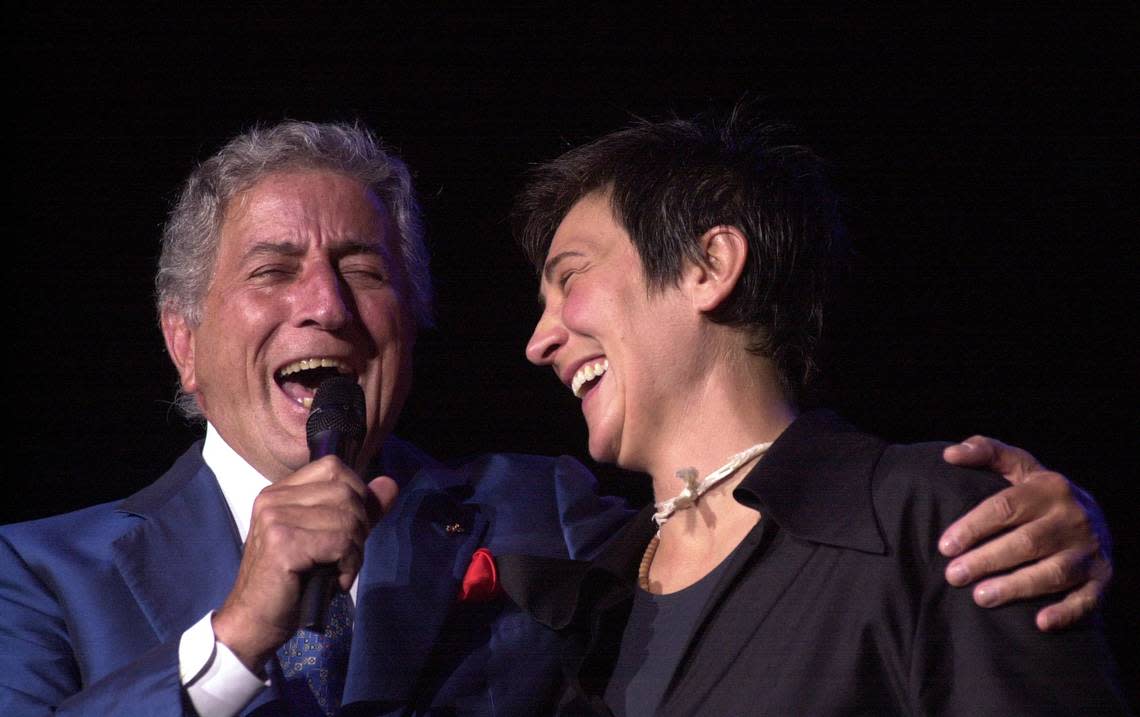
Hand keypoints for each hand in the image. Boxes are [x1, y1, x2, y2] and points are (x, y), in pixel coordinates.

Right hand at [212, 456, 397, 669]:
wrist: (254, 623)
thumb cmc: (291, 584)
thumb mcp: (329, 540)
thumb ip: (359, 511)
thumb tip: (390, 484)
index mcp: (280, 492)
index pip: (334, 468)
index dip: (356, 495)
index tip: (350, 529)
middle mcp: (273, 498)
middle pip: (346, 492)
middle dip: (359, 527)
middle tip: (345, 558)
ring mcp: (275, 518)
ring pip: (347, 518)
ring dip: (354, 551)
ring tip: (338, 571)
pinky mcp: (282, 542)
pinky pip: (340, 542)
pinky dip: (348, 565)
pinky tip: (335, 582)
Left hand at [939, 436, 1110, 630]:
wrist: (1093, 516)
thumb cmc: (1039, 493)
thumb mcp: (1019, 466)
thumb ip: (986, 453)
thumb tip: (948, 454)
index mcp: (1050, 487)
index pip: (1005, 507)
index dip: (973, 527)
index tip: (945, 546)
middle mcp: (1074, 518)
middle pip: (1026, 543)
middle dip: (986, 560)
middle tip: (953, 575)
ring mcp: (1090, 550)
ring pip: (1052, 572)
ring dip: (1015, 587)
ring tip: (979, 597)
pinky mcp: (1102, 579)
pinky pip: (1086, 600)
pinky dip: (1065, 612)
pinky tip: (1039, 623)